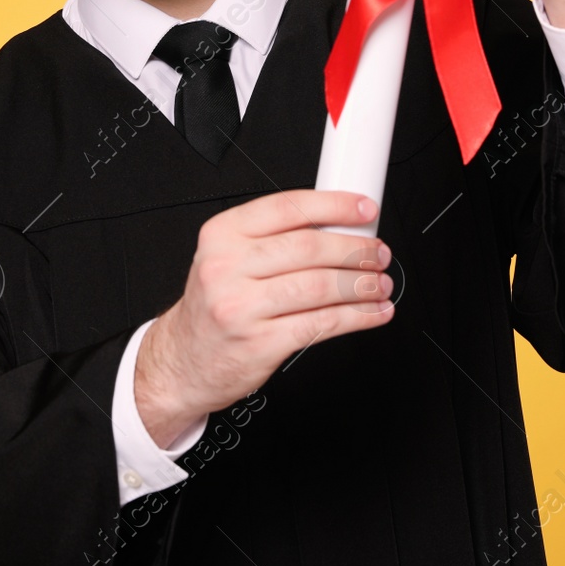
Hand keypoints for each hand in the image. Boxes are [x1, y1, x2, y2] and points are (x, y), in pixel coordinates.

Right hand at [135, 190, 394, 446]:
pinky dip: (357, 317)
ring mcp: (242, 307)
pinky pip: (321, 324)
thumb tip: (339, 226)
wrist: (184, 360)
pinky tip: (372, 313)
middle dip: (355, 249)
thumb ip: (274, 239)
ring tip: (379, 284)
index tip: (365, 210)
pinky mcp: (260, 343)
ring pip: (319, 286)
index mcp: (222, 234)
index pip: (288, 208)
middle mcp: (227, 267)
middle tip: (377, 253)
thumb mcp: (227, 258)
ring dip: (361, 285)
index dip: (336, 206)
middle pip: (309, 248)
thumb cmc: (215, 306)